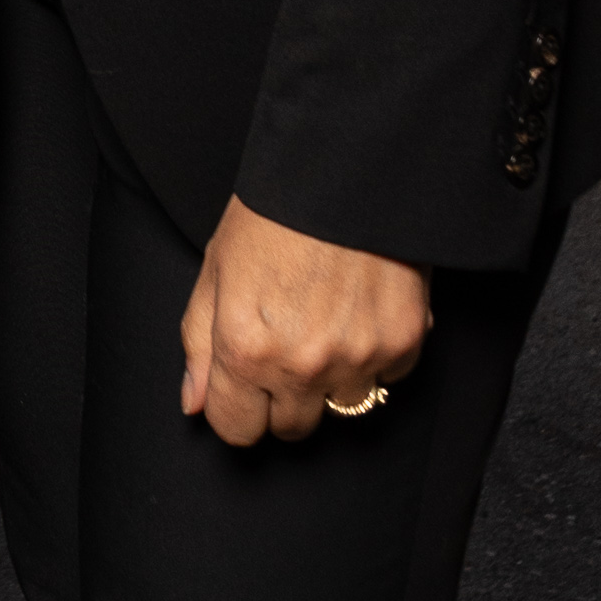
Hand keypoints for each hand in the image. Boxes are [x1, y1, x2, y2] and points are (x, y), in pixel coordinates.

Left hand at [179, 196, 430, 445]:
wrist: (347, 169)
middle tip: (287, 346)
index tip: (244, 383)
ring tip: (327, 321)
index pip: (236, 431)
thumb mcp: (216, 270)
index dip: (236, 406)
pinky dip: (376, 354)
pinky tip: (361, 309)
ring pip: (342, 407)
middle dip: (283, 398)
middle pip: (291, 429)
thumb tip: (196, 404)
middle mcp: (302, 365)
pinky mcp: (403, 343)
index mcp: (245, 349)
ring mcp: (357, 358)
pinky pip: (387, 377)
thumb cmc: (274, 213)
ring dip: (333, 378)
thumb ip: (200, 343)